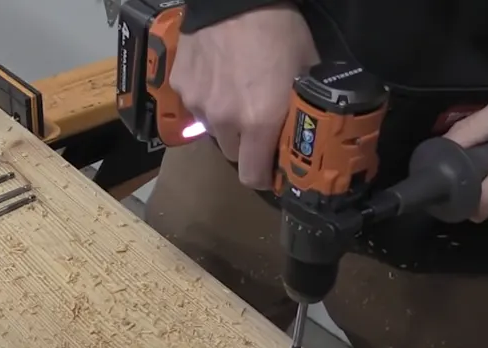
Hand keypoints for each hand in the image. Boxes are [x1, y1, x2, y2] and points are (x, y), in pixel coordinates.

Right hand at [170, 3, 318, 188]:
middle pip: (234, 155)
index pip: (253, 177)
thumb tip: (306, 137)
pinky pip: (196, 105)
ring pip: (214, 130)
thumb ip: (300, 112)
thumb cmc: (279, 30)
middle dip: (248, 147)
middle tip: (259, 124)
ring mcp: (199, 103)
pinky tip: (220, 76)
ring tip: (239, 93)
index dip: (264, 176)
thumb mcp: (305, 73)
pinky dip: (208, 98)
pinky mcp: (181, 84)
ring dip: (227, 122)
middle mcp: (226, 120)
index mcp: (260, 122)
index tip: (273, 168)